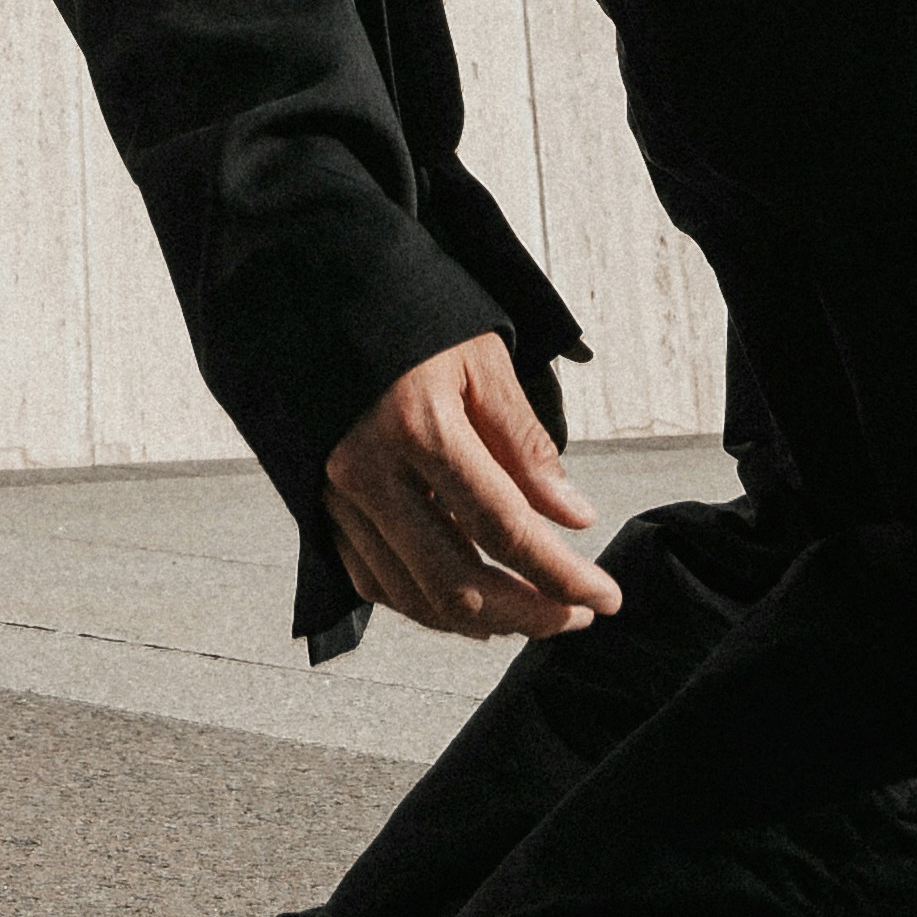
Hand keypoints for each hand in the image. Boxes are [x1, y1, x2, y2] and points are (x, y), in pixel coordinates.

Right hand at [324, 341, 620, 641]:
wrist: (312, 294)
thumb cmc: (405, 316)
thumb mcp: (481, 359)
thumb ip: (525, 444)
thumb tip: (572, 517)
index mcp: (418, 427)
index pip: (504, 528)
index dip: (562, 575)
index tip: (604, 597)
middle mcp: (369, 472)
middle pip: (456, 581)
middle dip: (527, 613)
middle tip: (575, 616)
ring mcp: (336, 496)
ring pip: (412, 595)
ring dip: (480, 621)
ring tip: (530, 613)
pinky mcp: (320, 506)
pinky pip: (372, 581)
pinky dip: (424, 604)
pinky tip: (465, 600)